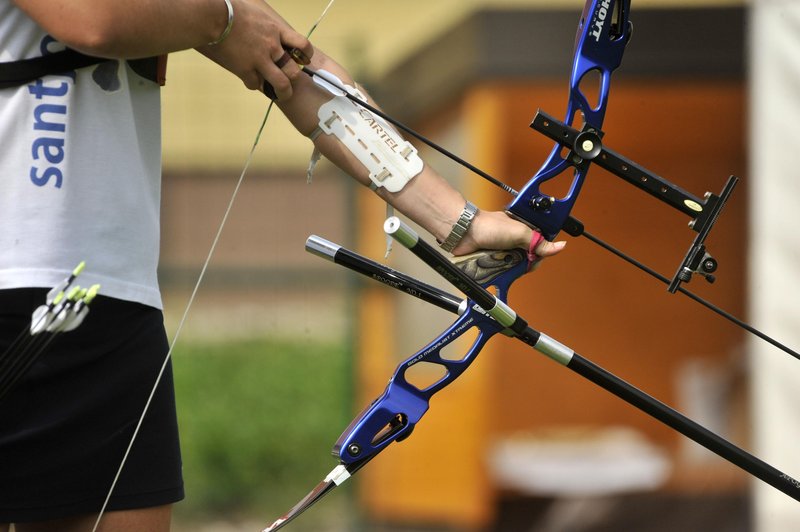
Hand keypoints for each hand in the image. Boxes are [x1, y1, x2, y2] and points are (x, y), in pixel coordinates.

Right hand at [199, 0, 313, 99]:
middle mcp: (272, 47)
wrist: (214, 17)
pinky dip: (254, 84)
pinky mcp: (246, 70)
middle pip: (294, 70)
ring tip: (280, 95)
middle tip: (290, 83)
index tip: (303, 60)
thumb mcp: (257, 13)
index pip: (302, 45)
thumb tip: (266, 28)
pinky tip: (250, 79)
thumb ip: (266, 25)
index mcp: (276, 31)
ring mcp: (260, 60)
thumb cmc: (230, 9)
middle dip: (294, 80)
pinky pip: (256, 84)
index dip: (306, 55)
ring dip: (282, 92)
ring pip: (281, 84)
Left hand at [451, 209, 565, 264]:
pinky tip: (495, 267)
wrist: (464, 232)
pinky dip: (498, 272)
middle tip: (515, 260)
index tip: (534, 258)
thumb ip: (540, 242)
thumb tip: (561, 246)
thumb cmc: (489, 226)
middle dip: (522, 264)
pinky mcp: (492, 261)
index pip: (539, 249)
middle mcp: (514, 242)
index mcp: (524, 232)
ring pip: (513, 268)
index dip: (538, 256)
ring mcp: (503, 252)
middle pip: (527, 261)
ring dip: (508, 267)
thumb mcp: (520, 233)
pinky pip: (500, 272)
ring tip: (500, 261)